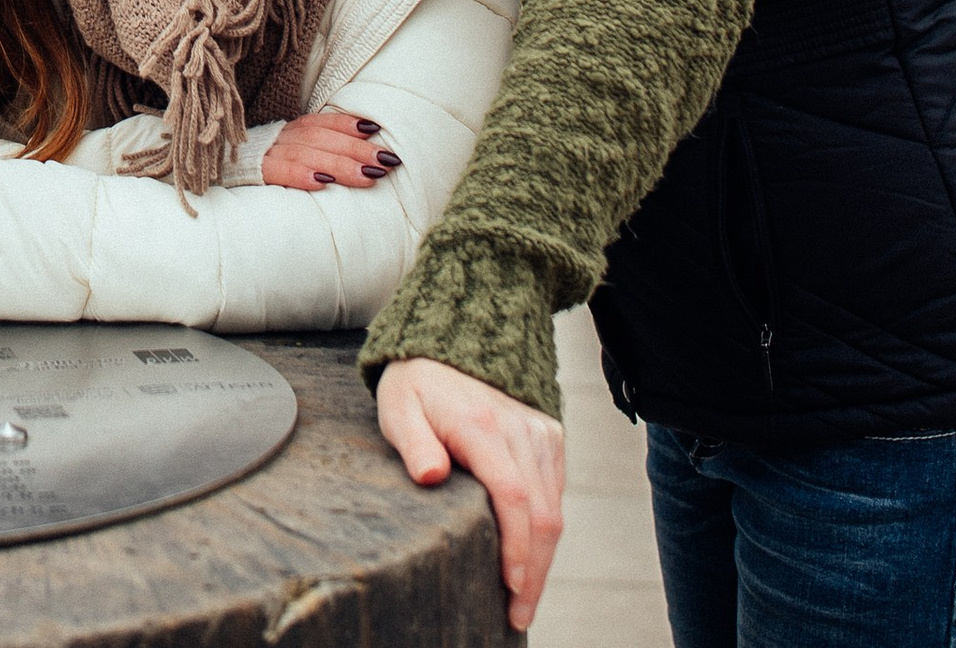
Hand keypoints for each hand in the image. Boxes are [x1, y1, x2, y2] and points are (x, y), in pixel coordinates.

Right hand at [259, 110, 402, 191]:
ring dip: (340, 165)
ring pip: (307, 155)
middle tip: (388, 161)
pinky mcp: (251, 171)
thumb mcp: (281, 154)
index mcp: (286, 131)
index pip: (321, 124)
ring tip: (369, 176)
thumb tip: (347, 163)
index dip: (347, 125)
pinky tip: (321, 184)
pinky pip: (277, 171)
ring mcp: (264, 152)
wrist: (203, 171)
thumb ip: (307, 153)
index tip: (375, 131)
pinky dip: (299, 175)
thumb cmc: (251, 167)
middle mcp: (278, 137)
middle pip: (322, 140)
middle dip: (358, 149)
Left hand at [376, 357, 564, 631]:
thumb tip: (430, 475)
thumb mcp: (399, 407)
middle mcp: (521, 430)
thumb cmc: (416, 385)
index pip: (512, 498)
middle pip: (542, 515)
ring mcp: (540, 433)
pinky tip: (531, 559)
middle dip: (534, 572)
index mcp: (483, 427)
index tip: (511, 588)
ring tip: (523, 598)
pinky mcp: (549, 437)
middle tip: (518, 614)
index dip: (517, 548)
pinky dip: (546, 531)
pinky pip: (556, 493)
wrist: (448, 342)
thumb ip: (413, 442)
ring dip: (543, 559)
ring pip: (554, 510)